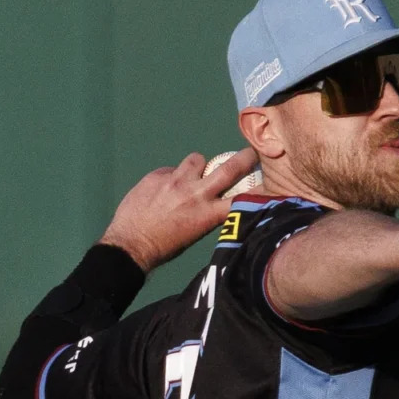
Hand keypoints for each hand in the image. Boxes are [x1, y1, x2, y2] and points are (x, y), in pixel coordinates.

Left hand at [100, 148, 258, 271]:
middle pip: (228, 168)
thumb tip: (213, 196)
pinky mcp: (157, 175)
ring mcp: (175, 181)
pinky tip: (161, 191)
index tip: (267, 179)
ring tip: (188, 177)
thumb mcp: (196, 233)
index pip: (242, 198)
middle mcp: (196, 193)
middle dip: (244, 158)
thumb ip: (207, 212)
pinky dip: (171, 177)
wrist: (131, 244)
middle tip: (251, 151)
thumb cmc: (166, 246)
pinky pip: (170, 169)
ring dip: (196, 167)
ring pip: (196, 159)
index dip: (258, 188)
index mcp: (209, 214)